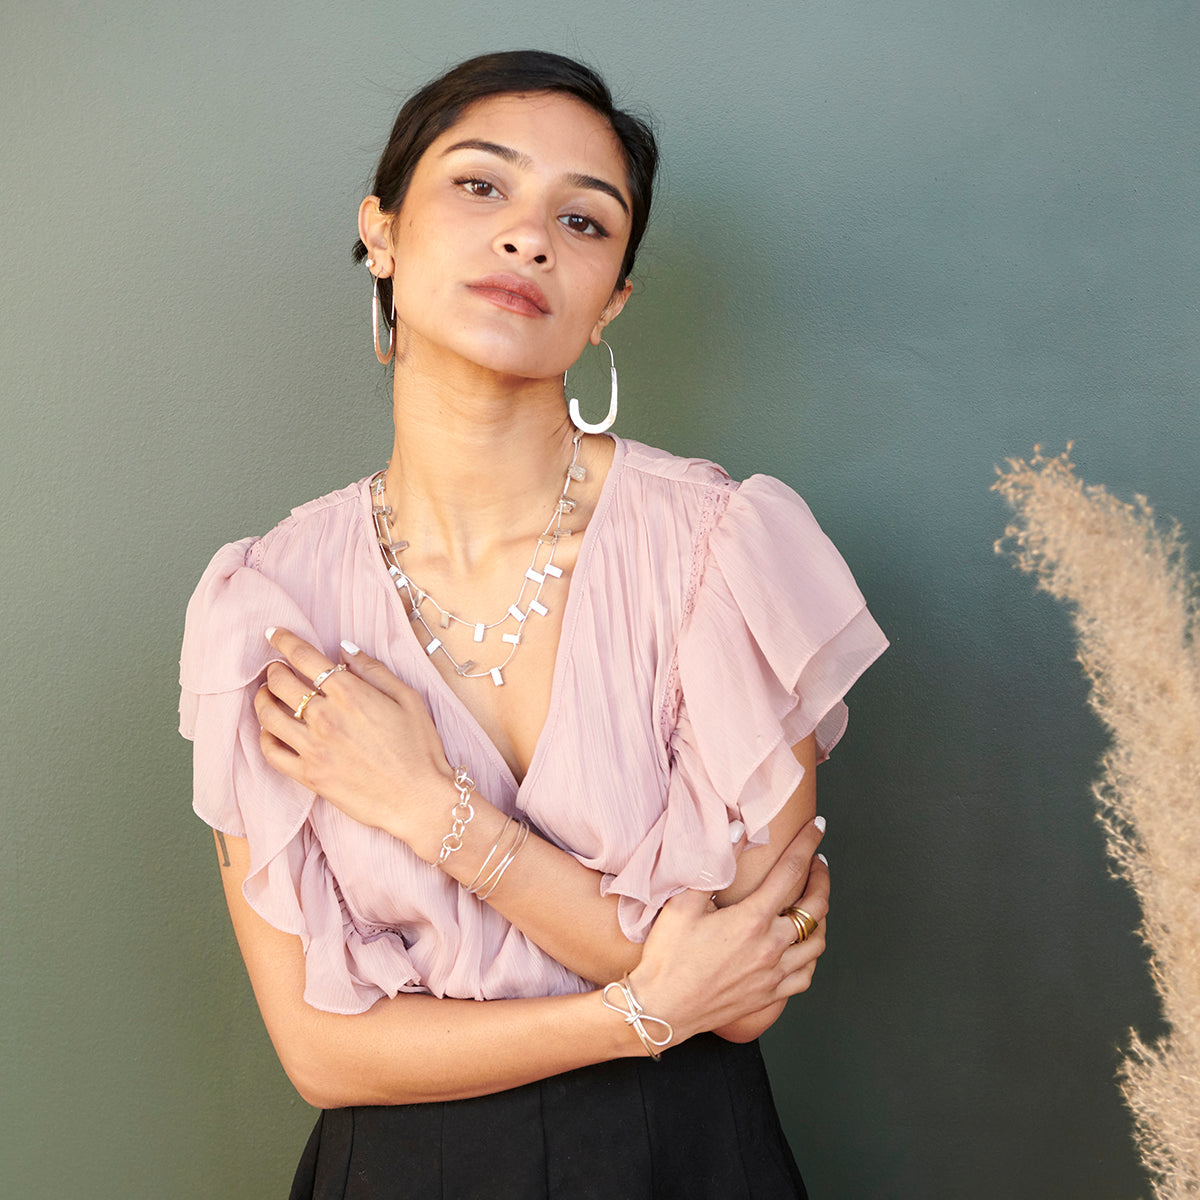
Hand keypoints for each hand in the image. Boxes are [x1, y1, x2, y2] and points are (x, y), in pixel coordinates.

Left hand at [254, 630, 453, 857]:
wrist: (418, 799)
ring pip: (269, 715)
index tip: (274, 634)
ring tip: (266, 694)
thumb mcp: (408, 698)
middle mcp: (326, 718)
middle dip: (274, 670)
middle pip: (280, 683)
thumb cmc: (419, 748)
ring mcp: (314, 748)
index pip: (305, 657)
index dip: (284, 641)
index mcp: (351, 694)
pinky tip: (270, 730)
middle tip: (275, 668)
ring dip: (262, 699)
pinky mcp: (308, 776)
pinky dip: (264, 737)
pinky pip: (271, 752)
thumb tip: (344, 648)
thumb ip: (374, 670)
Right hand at [626, 818, 828, 1044]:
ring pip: (817, 943)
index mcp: (752, 920)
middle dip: (821, 879)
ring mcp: (773, 975)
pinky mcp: (768, 996)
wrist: (661, 1008)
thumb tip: (738, 829)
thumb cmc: (668, 956)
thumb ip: (715, 865)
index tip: (818, 827)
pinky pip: (806, 975)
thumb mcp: (683, 904)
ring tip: (813, 901)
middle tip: (818, 863)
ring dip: (821, 917)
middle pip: (815, 907)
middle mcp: (770, 947)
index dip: (807, 844)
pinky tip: (803, 946)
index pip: (791, 872)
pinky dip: (811, 956)